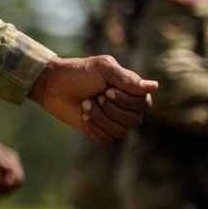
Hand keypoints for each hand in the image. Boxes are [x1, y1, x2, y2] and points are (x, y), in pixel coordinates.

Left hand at [28, 56, 156, 143]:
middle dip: (112, 109)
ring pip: (121, 131)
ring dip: (100, 117)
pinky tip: (84, 116)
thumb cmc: (78, 73)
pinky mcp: (98, 130)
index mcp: (130, 91)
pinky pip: (107, 139)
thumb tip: (155, 86)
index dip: (127, 101)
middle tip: (96, 96)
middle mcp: (125, 107)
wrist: (53, 85)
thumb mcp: (103, 68)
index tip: (108, 90)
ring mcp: (112, 120)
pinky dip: (94, 128)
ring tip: (86, 104)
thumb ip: (127, 79)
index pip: (145, 105)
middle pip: (135, 121)